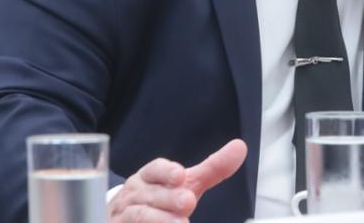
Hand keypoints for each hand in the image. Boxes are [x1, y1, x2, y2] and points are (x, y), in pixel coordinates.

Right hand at [107, 139, 246, 222]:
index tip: (180, 175)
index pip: (154, 169)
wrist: (123, 218)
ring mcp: (125, 214)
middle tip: (188, 201)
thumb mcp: (187, 182)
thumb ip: (213, 169)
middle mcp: (135, 194)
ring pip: (139, 215)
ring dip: (159, 219)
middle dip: (169, 198)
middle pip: (150, 194)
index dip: (166, 172)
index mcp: (149, 177)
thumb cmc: (160, 198)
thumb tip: (240, 147)